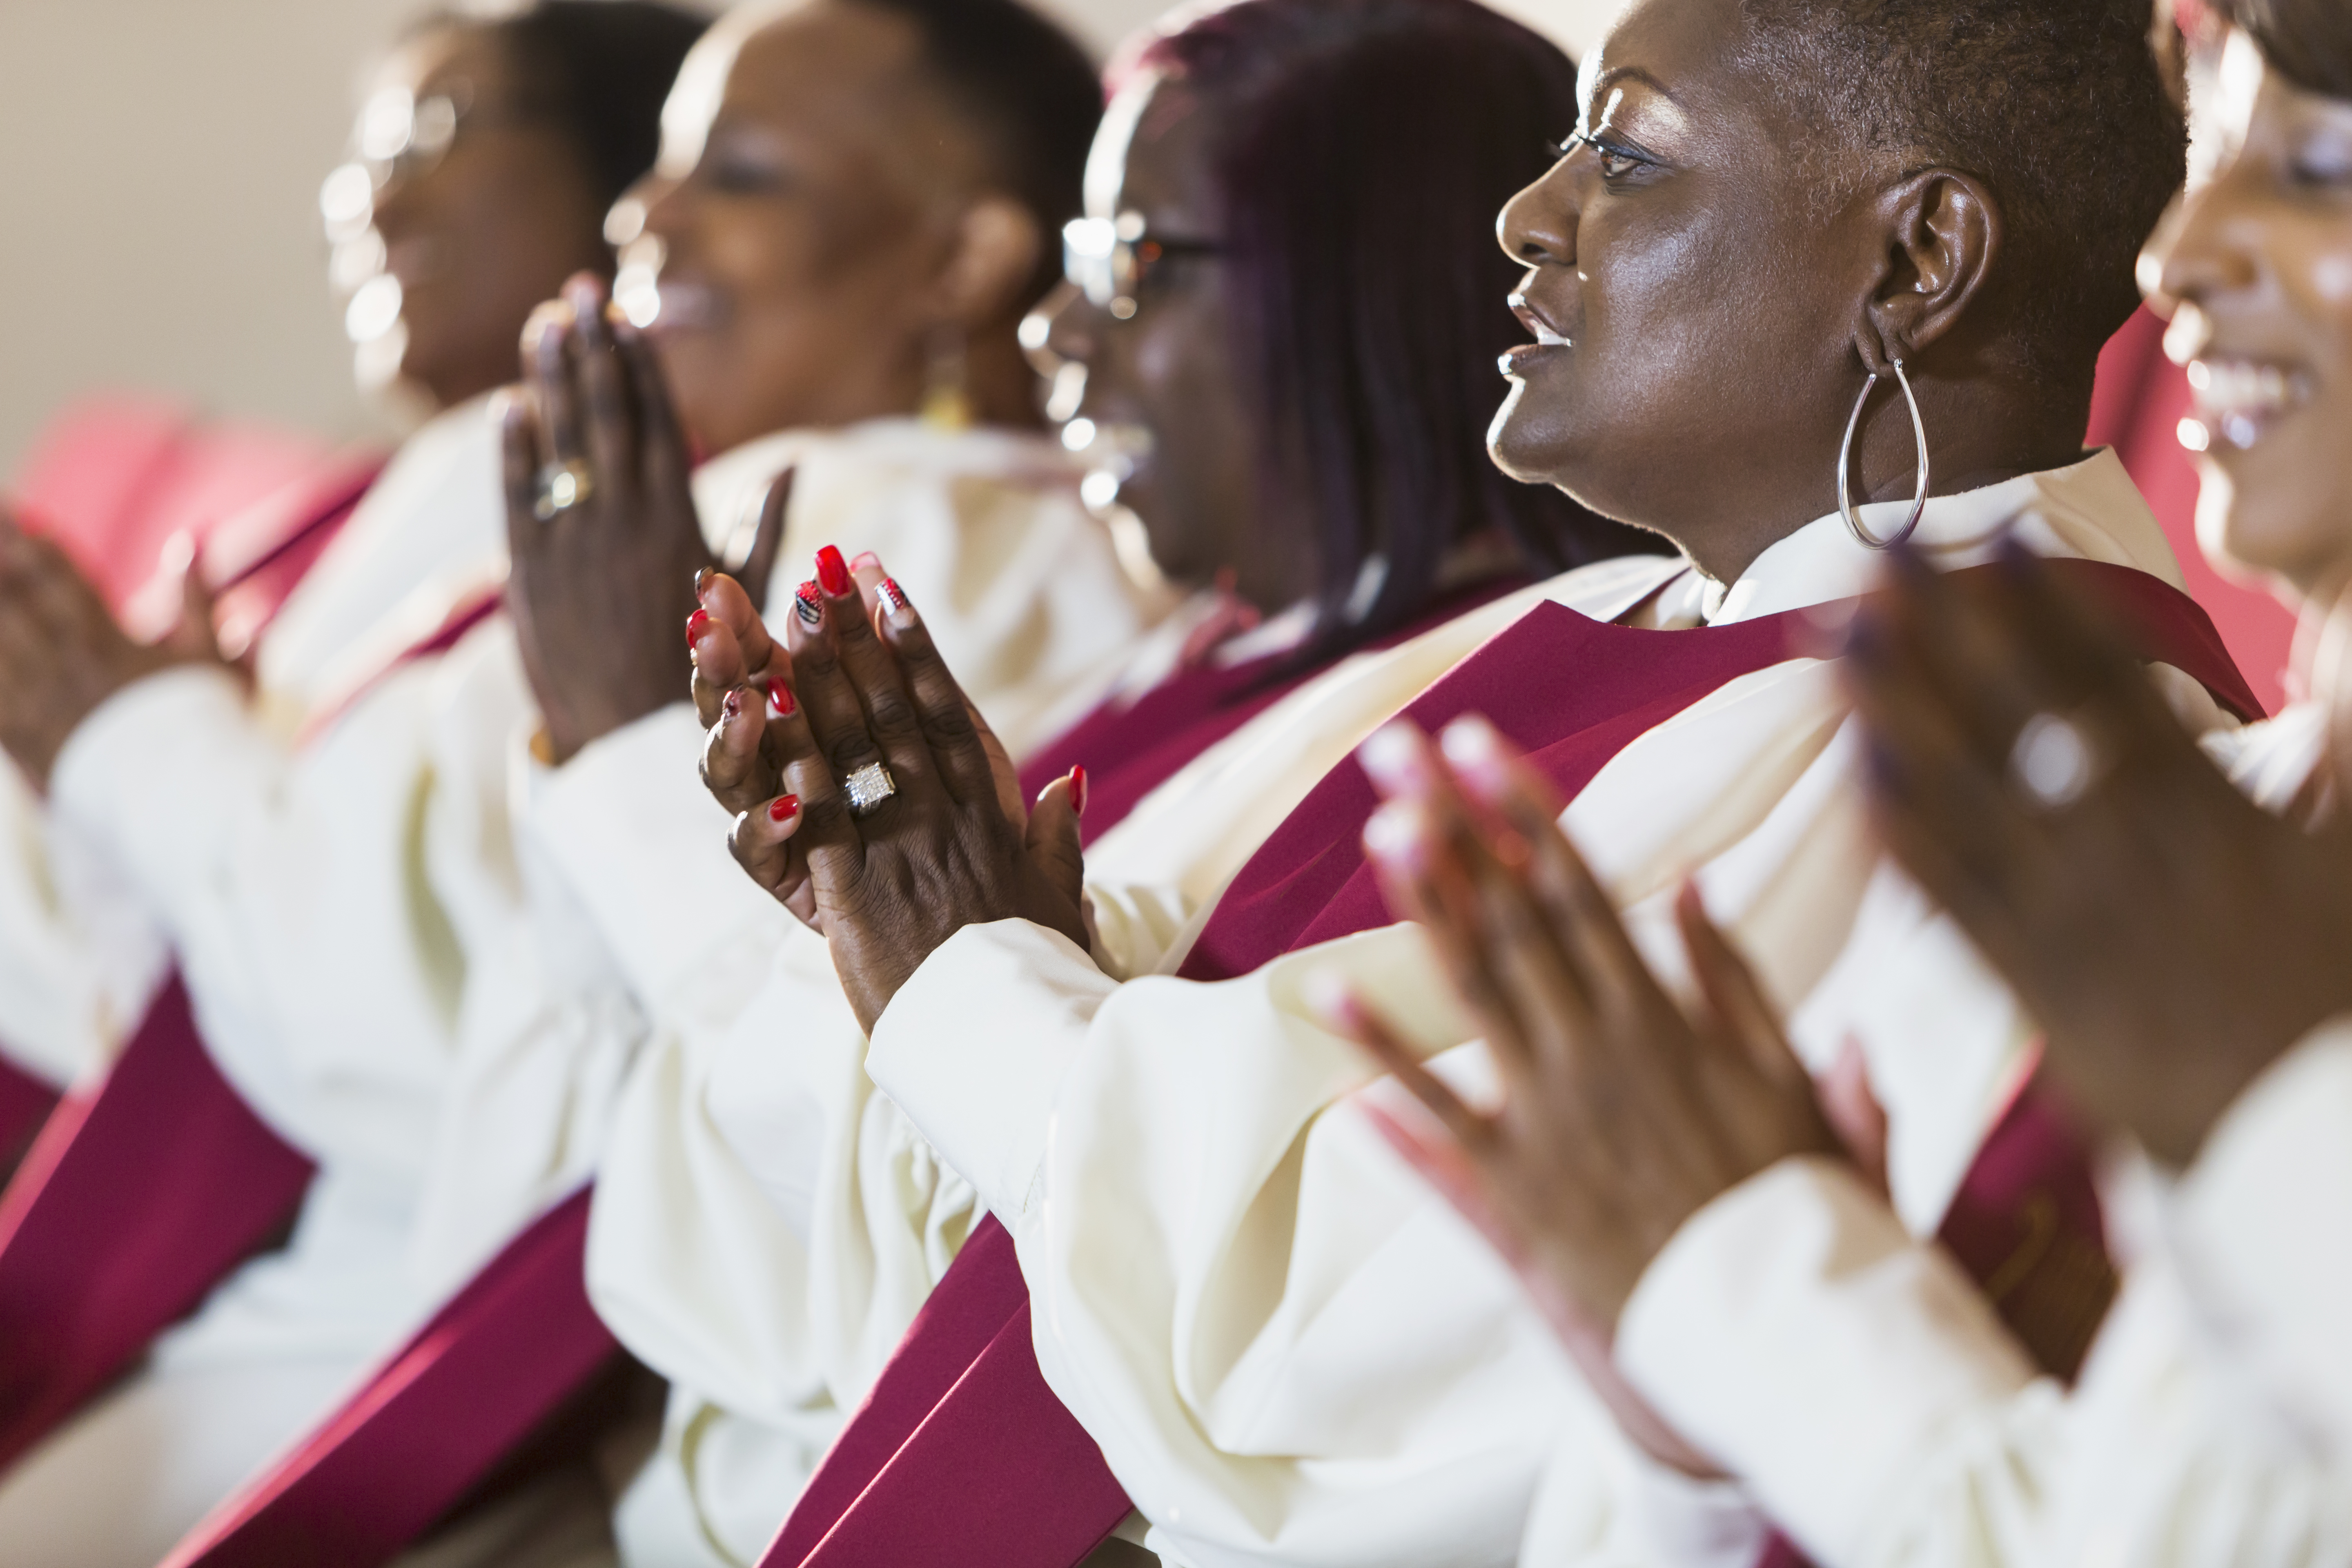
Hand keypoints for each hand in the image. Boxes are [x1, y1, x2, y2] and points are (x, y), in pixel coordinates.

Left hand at [0, 511, 189, 787]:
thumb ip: (198, 596)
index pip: (62, 576)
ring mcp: (38, 697)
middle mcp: (65, 661)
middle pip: (15, 597)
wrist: (184, 800)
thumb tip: (191, 540)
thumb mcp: (213, 657)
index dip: (34, 542)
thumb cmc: (205, 727)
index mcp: (109, 638)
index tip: (15, 514)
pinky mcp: (21, 735)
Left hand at [500, 273, 782, 763]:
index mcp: (678, 519)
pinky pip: (517, 493)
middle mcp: (625, 520)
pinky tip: (512, 405)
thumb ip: (759, 524)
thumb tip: (790, 463)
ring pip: (558, 440)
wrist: (631, 740)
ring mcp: (572, 541)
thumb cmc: (698, 669)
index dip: (638, 364)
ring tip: (543, 324)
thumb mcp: (742, 595)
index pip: (655, 421)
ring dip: (549, 377)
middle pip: (604, 413)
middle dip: (590, 348)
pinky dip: (514, 446)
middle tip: (577, 293)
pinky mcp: (528, 570)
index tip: (624, 316)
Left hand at [689, 547, 1087, 1031]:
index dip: (916, 647)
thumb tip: (1068, 786)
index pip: (947, 713)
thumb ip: (1057, 837)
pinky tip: (766, 713)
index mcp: (986, 816)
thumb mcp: (1060, 898)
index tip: (890, 587)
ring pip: (855, 748)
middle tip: (823, 569)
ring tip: (789, 612)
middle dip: (856, 636)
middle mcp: (945, 819)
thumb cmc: (1040, 974)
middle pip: (894, 711)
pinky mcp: (858, 895)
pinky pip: (822, 815)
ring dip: (818, 675)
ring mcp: (903, 851)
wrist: (1021, 1043)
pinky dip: (793, 759)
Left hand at [1316, 715, 1839, 1463]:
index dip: (1523, 809)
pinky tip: (1327, 995)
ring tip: (1373, 829)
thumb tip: (1697, 883)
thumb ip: (1738, 980)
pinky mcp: (1519, 1191)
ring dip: (1421, 907)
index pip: (1579, 888)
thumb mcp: (1790, 1079)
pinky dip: (1382, 1058)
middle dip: (1453, 826)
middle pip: (1512, 917)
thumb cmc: (1799, 1208)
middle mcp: (1598, 1053)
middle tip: (1396, 750)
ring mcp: (1551, 1120)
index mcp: (1663, 1019)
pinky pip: (1437, 1117)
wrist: (1782, 1336)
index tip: (1479, 741)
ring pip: (1473, 993)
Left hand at [1847, 544, 2351, 1164]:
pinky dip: (1908, 843)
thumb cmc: (2347, 1009)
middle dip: (1949, 634)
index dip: (2052, 609)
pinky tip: (1858, 784)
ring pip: (1968, 798)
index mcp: (2210, 815)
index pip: (2114, 686)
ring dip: (1900, 715)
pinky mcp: (2035, 990)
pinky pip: (1958, 906)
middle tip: (1885, 555)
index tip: (1998, 540)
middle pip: (2020, 722)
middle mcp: (2126, 854)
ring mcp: (2072, 921)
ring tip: (1842, 644)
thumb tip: (2346, 656)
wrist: (2314, 1140)